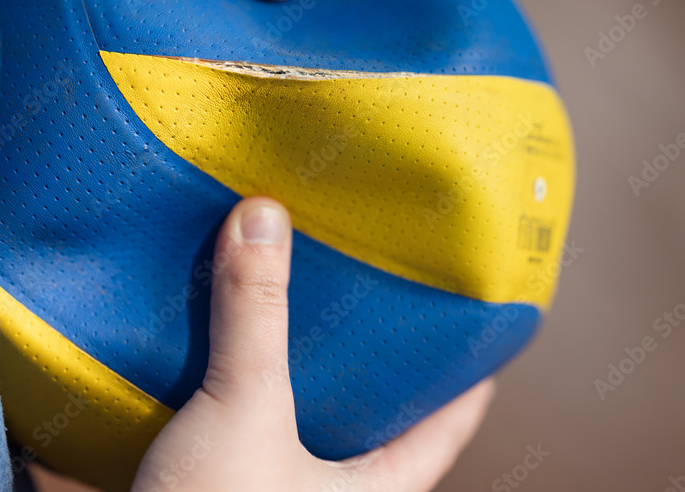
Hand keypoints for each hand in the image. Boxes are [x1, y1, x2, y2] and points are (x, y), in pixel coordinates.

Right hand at [131, 197, 494, 491]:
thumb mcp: (245, 415)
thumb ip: (254, 318)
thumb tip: (263, 219)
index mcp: (370, 487)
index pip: (446, 426)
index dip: (468, 376)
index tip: (482, 322)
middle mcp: (323, 485)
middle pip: (361, 406)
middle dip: (356, 345)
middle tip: (361, 273)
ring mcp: (264, 480)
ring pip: (283, 405)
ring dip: (274, 350)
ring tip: (283, 280)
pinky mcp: (208, 474)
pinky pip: (221, 411)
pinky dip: (214, 370)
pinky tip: (203, 324)